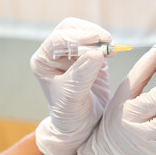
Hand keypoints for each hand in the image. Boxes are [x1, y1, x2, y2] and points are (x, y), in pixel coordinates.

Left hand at [31, 17, 111, 154]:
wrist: (83, 125)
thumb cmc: (70, 114)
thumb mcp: (72, 96)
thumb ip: (82, 74)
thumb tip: (97, 52)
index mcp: (44, 61)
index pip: (58, 39)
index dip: (76, 37)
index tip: (95, 41)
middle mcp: (56, 54)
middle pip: (70, 29)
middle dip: (89, 33)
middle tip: (106, 42)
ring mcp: (73, 54)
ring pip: (85, 33)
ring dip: (99, 38)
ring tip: (110, 49)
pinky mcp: (90, 58)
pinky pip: (97, 44)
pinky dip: (105, 45)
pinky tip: (111, 53)